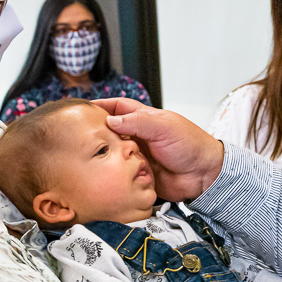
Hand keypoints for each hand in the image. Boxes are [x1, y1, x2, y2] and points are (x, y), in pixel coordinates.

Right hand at [93, 98, 224, 200]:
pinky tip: (99, 172)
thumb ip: (138, 122)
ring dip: (101, 153)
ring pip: (112, 152)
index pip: (118, 108)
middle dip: (96, 131)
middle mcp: (138, 136)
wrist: (204, 175)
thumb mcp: (164, 127)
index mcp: (145, 119)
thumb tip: (110, 120)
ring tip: (83, 154)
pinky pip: (119, 173)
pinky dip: (111, 172)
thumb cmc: (190, 145)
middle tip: (77, 134)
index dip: (101, 106)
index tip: (83, 108)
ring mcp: (137, 155)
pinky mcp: (137, 174)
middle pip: (110, 131)